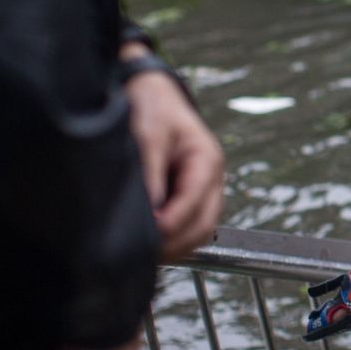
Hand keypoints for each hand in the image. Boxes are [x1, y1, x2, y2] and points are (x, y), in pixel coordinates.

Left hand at [124, 67, 223, 262]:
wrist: (150, 94)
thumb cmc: (151, 108)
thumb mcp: (149, 133)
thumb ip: (150, 172)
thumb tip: (150, 211)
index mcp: (207, 161)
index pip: (195, 204)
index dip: (171, 223)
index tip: (144, 236)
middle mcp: (211, 180)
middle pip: (203, 226)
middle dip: (174, 244)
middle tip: (139, 256)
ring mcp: (203, 191)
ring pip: (199, 232)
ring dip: (174, 246)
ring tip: (142, 255)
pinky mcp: (189, 197)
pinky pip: (188, 228)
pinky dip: (172, 240)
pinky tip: (148, 245)